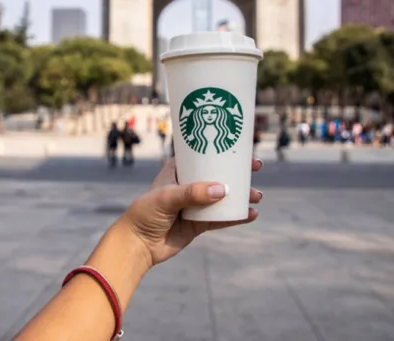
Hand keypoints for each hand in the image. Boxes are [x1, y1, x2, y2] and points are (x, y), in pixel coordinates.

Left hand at [120, 157, 261, 265]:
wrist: (137, 245)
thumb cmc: (145, 213)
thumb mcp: (167, 197)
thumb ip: (193, 193)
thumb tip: (222, 190)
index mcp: (177, 170)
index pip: (202, 155)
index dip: (222, 151)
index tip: (241, 150)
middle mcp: (188, 185)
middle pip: (217, 175)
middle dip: (237, 173)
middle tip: (255, 169)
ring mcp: (194, 205)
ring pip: (222, 197)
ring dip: (240, 196)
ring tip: (256, 196)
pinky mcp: (198, 224)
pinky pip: (221, 219)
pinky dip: (236, 216)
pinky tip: (251, 214)